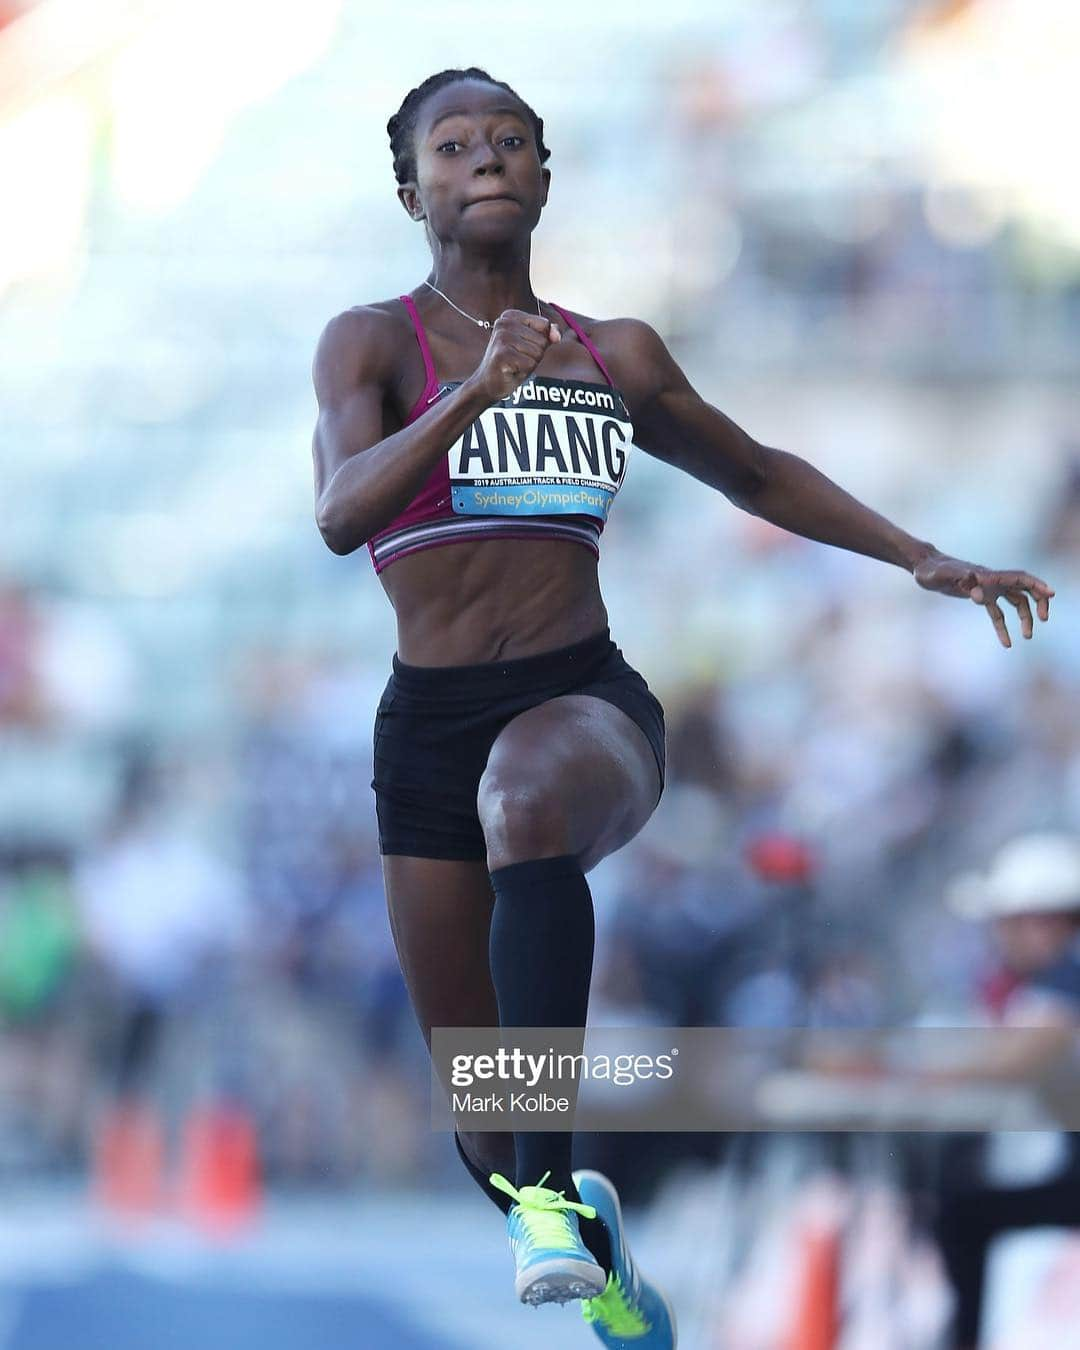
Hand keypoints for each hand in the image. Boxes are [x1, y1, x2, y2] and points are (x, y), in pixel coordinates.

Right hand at [467, 310, 559, 402]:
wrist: (488, 384)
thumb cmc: (512, 363)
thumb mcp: (531, 345)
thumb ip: (547, 335)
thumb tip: (557, 335)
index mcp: (510, 316)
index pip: (544, 324)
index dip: (540, 341)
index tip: (522, 347)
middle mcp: (504, 323)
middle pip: (542, 340)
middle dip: (535, 354)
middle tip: (518, 359)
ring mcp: (502, 338)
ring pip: (537, 352)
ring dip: (529, 364)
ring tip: (515, 364)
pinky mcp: (502, 354)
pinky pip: (530, 363)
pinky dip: (524, 371)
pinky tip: (511, 370)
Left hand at [913, 551, 1054, 647]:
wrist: (923, 568)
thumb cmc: (931, 570)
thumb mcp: (943, 574)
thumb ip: (961, 578)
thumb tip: (978, 588)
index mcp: (987, 575)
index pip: (1019, 578)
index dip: (1037, 585)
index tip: (1051, 595)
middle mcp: (992, 581)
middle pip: (1023, 590)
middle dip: (1037, 602)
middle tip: (1043, 619)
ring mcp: (987, 589)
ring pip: (1014, 603)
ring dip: (1024, 618)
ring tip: (1027, 637)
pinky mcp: (979, 598)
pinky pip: (997, 614)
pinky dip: (1002, 628)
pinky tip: (1007, 644)